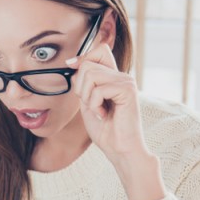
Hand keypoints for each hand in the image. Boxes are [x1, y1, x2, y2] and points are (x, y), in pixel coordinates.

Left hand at [67, 44, 165, 199]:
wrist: (119, 149)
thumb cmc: (105, 130)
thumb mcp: (88, 102)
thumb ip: (83, 83)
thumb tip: (73, 63)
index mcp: (114, 78)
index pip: (99, 50)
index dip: (83, 57)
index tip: (72, 68)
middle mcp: (122, 76)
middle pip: (88, 63)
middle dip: (80, 86)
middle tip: (91, 104)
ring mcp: (126, 82)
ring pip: (91, 74)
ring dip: (87, 96)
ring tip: (98, 110)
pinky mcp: (128, 90)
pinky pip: (98, 89)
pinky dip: (94, 104)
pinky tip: (104, 114)